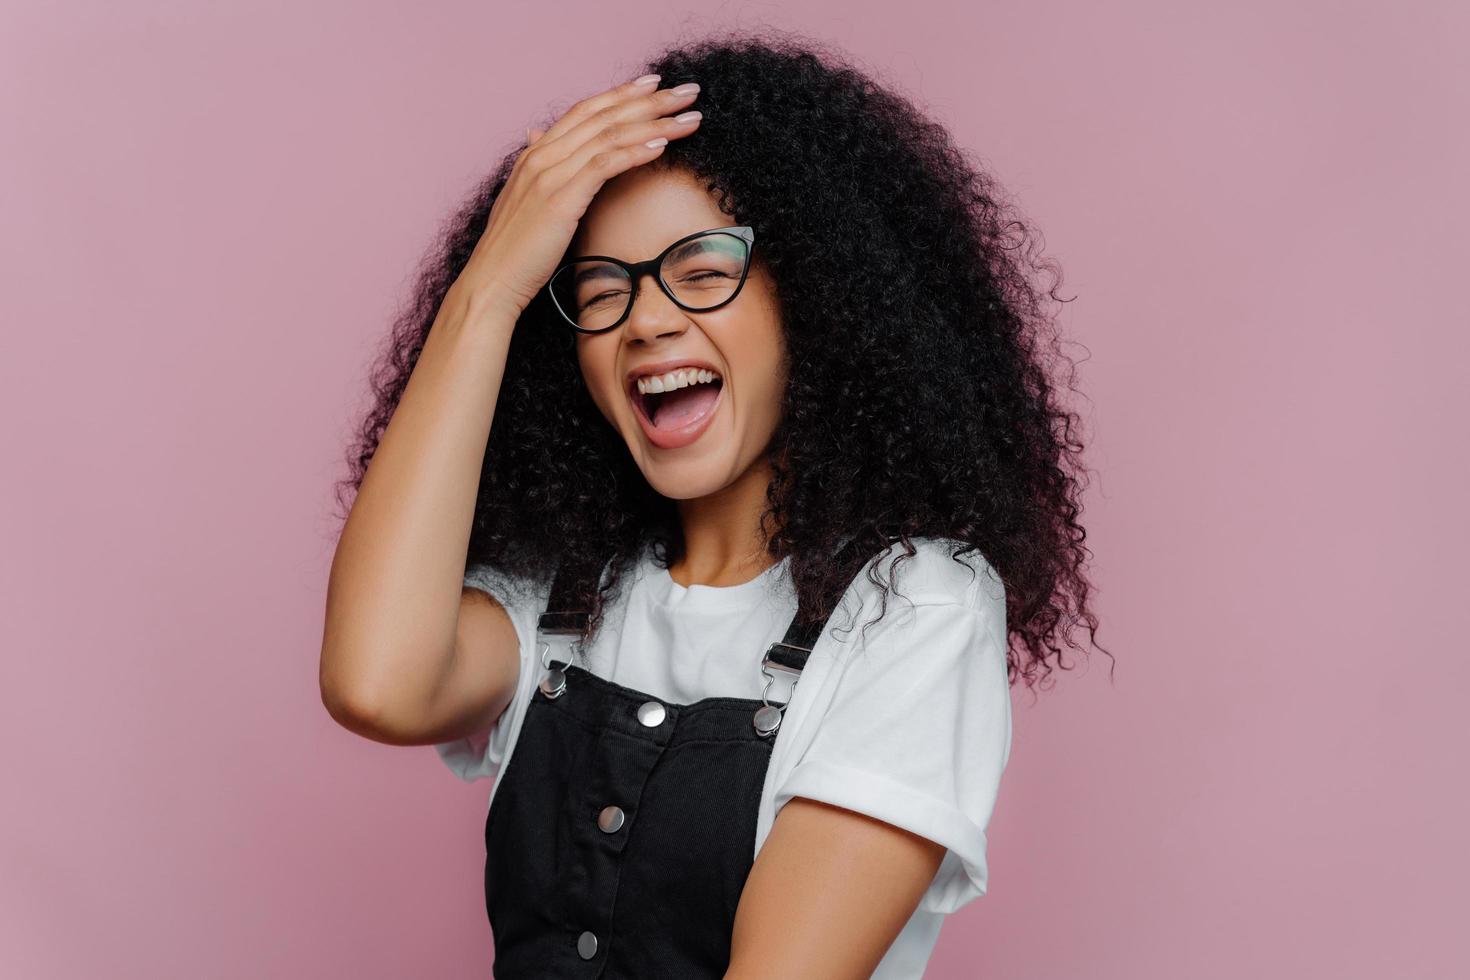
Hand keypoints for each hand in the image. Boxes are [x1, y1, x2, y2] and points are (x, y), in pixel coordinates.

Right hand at [454, 74, 702, 320]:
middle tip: (689, 92)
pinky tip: (663, 144)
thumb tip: (536, 137)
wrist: (491, 282)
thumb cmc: (514, 252)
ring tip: (690, 117)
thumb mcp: (525, 202)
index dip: (621, 94)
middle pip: (604, 115)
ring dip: (655, 122)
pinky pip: (604, 165)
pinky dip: (636, 151)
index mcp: (535, 153)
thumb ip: (537, 168)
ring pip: (610, 135)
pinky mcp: (560, 199)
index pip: (585, 111)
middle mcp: (542, 155)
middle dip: (651, 100)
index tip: (655, 84)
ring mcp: (549, 174)